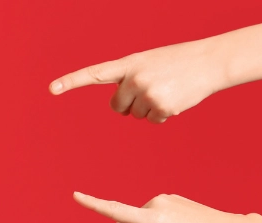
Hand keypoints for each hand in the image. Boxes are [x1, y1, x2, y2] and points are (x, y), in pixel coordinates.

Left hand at [50, 39, 228, 122]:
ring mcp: (147, 93)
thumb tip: (121, 110)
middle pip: (117, 106)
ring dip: (149, 108)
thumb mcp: (148, 62)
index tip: (52, 89)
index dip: (72, 81)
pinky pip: (152, 121)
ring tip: (167, 90)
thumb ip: (128, 79)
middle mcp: (134, 78)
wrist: (209, 62)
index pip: (95, 73)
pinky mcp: (161, 108)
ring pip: (135, 115)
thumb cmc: (176, 62)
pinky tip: (175, 99)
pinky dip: (162, 115)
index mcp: (128, 64)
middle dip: (129, 104)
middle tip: (150, 90)